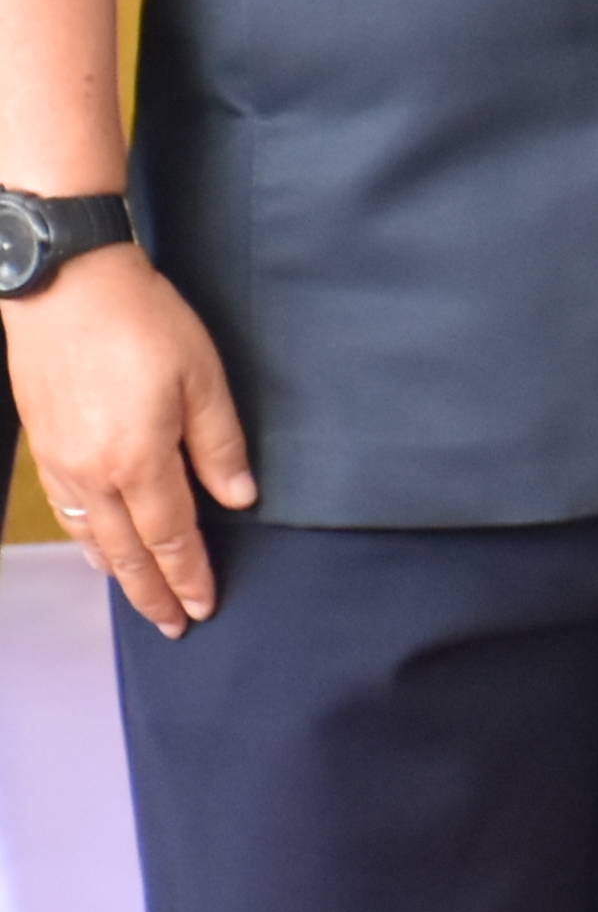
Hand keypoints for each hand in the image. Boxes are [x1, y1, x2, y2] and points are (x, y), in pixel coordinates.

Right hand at [6, 248, 254, 636]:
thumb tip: (240, 499)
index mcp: (138, 460)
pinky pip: (67, 512)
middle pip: (128, 551)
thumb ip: (220, 443)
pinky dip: (87, 540)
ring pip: (92, 537)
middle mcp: (93, 474)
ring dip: (118, 572)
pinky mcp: (44, 446)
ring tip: (140, 596)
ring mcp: (61, 463)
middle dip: (153, 592)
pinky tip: (98, 546)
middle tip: (173, 626)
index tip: (204, 605)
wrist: (64, 285)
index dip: (189, 575)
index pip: (171, 537)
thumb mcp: (202, 376)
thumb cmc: (142, 322)